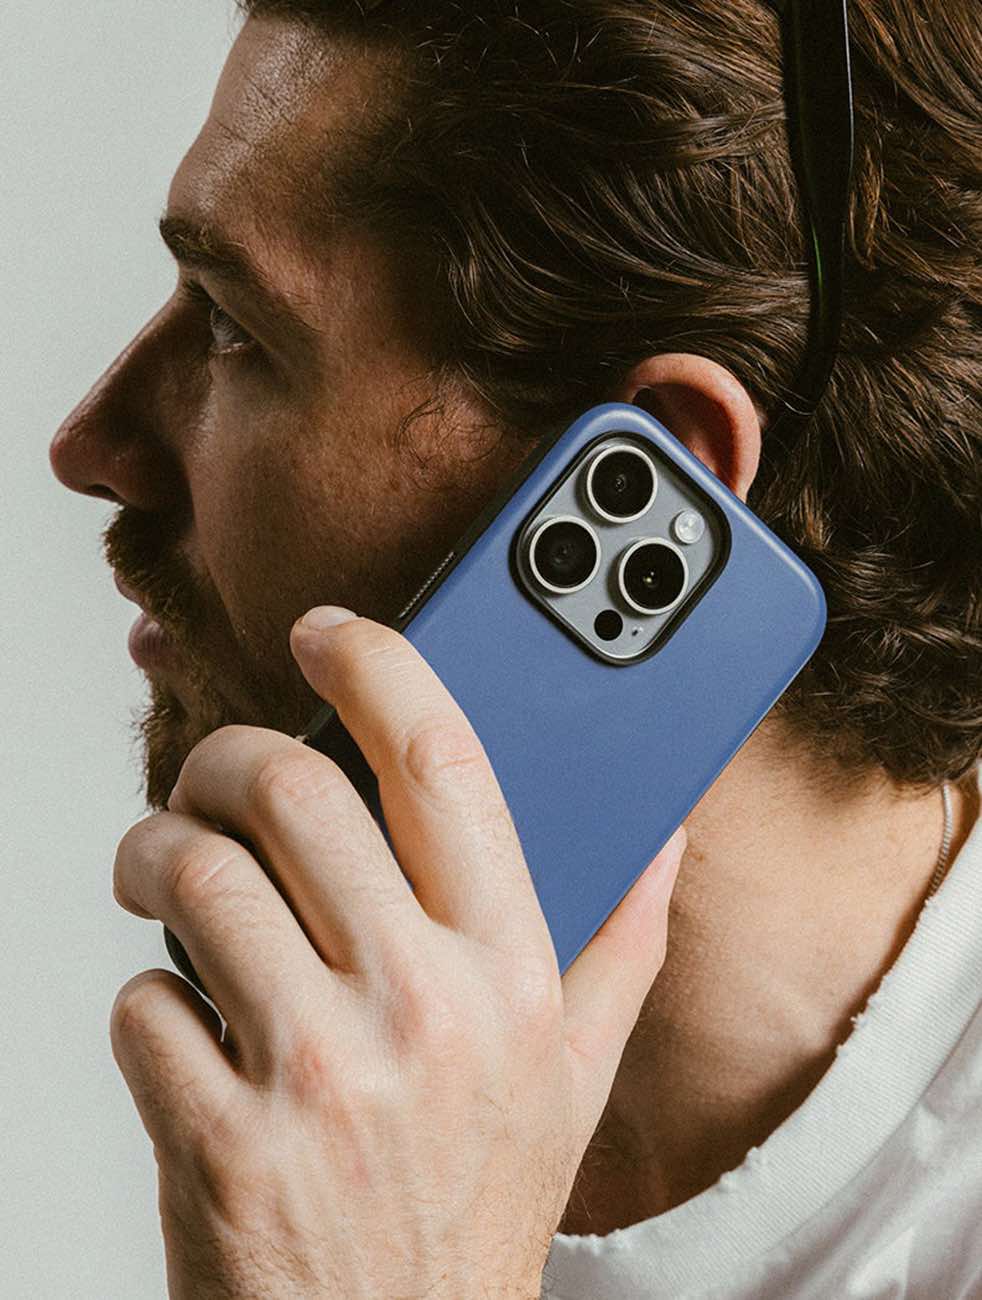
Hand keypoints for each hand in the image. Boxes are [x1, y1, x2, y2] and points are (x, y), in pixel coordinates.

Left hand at [110, 607, 685, 1299]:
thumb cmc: (477, 1206)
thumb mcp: (576, 1077)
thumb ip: (623, 943)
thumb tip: (665, 836)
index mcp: (511, 972)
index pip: (444, 763)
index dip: (379, 666)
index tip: (327, 632)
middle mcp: (422, 1008)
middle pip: (293, 794)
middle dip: (225, 759)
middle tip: (211, 782)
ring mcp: (319, 1076)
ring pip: (195, 880)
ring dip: (155, 858)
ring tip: (164, 878)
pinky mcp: (223, 1144)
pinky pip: (141, 1004)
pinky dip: (144, 997)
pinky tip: (183, 1028)